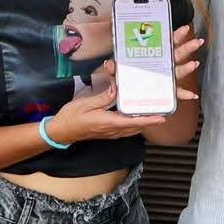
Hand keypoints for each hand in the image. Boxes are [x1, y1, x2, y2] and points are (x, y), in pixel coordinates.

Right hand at [48, 82, 168, 143]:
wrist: (61, 132)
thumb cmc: (70, 117)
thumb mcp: (85, 104)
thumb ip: (102, 98)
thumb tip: (116, 90)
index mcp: (107, 122)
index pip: (132, 122)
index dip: (147, 120)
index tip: (161, 118)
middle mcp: (111, 130)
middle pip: (135, 127)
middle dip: (149, 121)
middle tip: (163, 112)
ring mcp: (109, 133)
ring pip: (132, 130)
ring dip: (143, 124)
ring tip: (154, 114)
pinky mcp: (107, 133)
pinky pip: (125, 130)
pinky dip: (134, 125)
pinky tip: (137, 118)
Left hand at [93, 24, 202, 102]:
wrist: (122, 90)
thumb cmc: (124, 75)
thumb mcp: (117, 70)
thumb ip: (113, 68)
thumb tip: (110, 64)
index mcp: (153, 54)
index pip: (166, 42)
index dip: (175, 35)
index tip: (184, 29)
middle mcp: (162, 64)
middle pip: (176, 54)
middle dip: (187, 48)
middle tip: (196, 42)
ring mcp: (165, 76)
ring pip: (179, 71)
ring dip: (187, 67)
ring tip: (194, 64)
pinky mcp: (164, 90)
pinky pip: (175, 92)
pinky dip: (183, 94)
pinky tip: (192, 95)